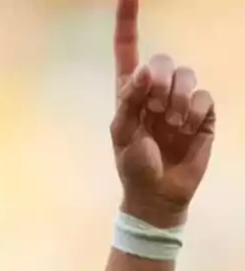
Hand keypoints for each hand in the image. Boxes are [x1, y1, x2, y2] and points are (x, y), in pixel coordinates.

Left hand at [110, 0, 214, 227]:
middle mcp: (155, 90)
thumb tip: (145, 70)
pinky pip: (204, 97)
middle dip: (159, 84)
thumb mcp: (122, 134)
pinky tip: (186, 131)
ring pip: (187, 75)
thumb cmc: (133, 165)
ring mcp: (180, 100)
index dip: (127, 20)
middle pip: (164, 60)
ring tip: (170, 124)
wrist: (158, 194)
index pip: (127, 49)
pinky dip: (194, 113)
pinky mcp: (202, 114)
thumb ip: (130, 100)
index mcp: (129, 92)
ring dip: (178, 100)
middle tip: (154, 111)